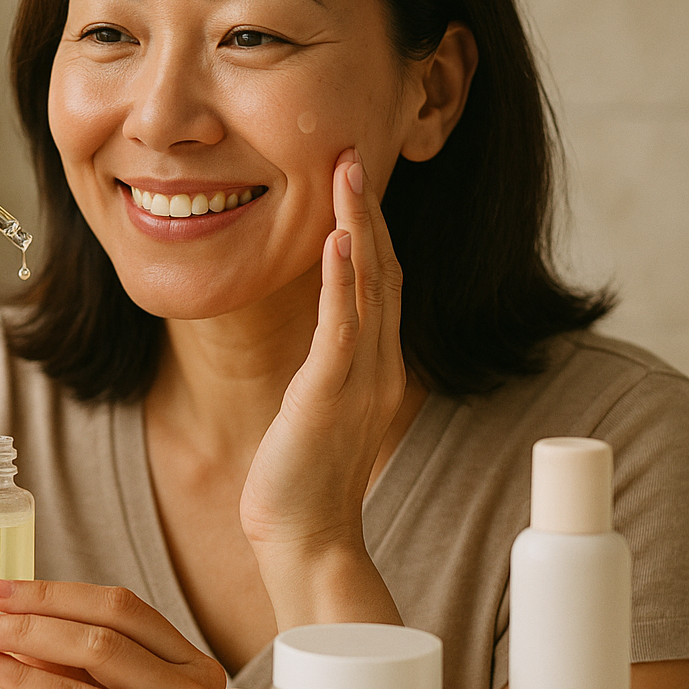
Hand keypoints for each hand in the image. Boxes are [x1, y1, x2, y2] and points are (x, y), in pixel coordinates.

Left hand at [0, 579, 225, 688]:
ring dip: (26, 648)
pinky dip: (36, 685)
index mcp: (188, 656)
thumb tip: (12, 626)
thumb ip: (81, 661)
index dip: (54, 593)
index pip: (118, 606)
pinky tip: (3, 672)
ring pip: (94, 664)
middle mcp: (193, 680)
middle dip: (33, 619)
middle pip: (103, 633)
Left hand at [238, 150, 406, 618]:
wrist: (306, 538)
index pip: (381, 280)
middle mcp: (379, 363)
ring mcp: (360, 378)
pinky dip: (341, 279)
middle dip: (369, 207)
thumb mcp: (323, 406)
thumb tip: (323, 326)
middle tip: (355, 150)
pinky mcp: (331, 394)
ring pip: (367, 285)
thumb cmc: (306, 476)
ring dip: (358, 224)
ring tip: (347, 170)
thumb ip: (331, 362)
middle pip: (382, 268)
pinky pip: (342, 327)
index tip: (355, 177)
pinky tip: (337, 238)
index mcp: (377, 363)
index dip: (372, 225)